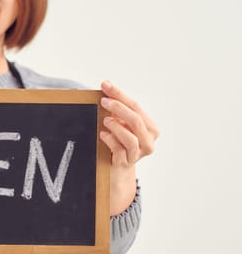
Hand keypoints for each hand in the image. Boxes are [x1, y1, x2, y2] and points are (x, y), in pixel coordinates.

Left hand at [99, 80, 158, 213]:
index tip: (105, 85)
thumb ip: (117, 108)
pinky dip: (110, 140)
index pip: (136, 106)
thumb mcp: (121, 123)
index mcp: (151, 128)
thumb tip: (106, 86)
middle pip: (136, 120)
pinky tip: (102, 135)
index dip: (120, 95)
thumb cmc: (119, 141)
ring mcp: (138, 154)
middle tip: (104, 101)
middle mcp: (149, 141)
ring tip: (105, 120)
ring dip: (116, 126)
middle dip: (118, 108)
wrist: (116, 167)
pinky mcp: (126, 163)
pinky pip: (120, 151)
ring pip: (131, 139)